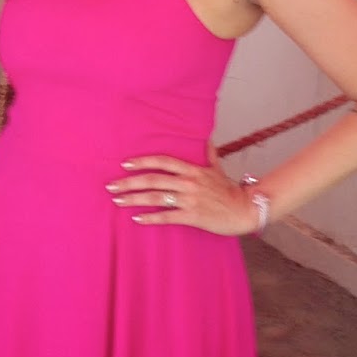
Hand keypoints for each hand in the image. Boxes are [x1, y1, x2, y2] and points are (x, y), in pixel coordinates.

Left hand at [105, 147, 259, 235]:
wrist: (246, 209)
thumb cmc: (230, 190)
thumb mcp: (217, 168)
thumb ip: (208, 153)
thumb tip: (206, 137)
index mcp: (193, 170)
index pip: (163, 161)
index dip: (143, 161)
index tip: (125, 164)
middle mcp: (188, 182)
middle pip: (153, 179)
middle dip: (129, 182)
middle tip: (111, 185)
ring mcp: (190, 199)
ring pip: (156, 197)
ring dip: (134, 198)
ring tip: (118, 200)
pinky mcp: (193, 216)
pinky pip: (167, 216)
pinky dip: (151, 217)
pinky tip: (137, 218)